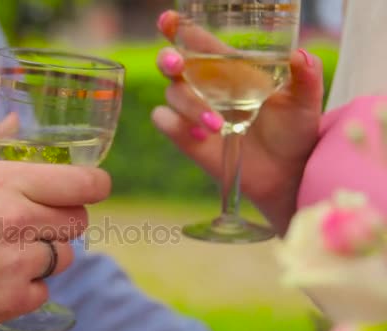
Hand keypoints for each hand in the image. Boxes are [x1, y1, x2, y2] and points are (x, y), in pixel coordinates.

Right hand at [0, 127, 110, 330]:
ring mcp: (17, 264)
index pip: (82, 183)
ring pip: (64, 256)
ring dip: (44, 254)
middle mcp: (17, 221)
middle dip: (62, 219)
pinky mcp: (12, 301)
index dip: (94, 185)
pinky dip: (26, 287)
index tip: (92, 187)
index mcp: (2, 183)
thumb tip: (16, 121)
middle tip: (33, 222)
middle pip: (78, 220)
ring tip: (4, 253)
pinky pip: (43, 290)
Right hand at [152, 10, 323, 232]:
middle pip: (172, 63)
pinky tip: (200, 135)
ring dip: (191, 105)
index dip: (177, 27)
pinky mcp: (187, 137)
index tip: (168, 20)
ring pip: (172, 94)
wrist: (286, 171)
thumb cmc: (294, 130)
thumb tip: (299, 55)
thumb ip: (306, 76)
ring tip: (219, 124)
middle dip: (168, 59)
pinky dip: (175, 125)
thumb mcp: (305, 101)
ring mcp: (193, 111)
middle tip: (177, 64)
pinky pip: (164, 121)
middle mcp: (206, 85)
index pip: (196, 41)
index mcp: (229, 68)